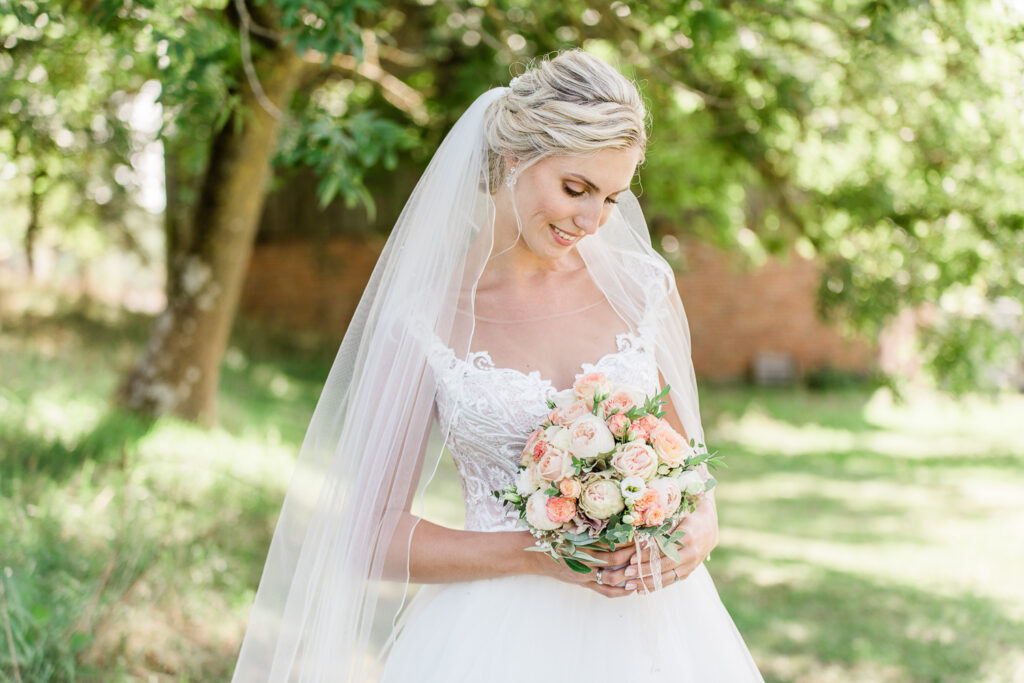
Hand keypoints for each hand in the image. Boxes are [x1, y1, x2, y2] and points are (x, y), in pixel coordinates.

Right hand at [521, 535, 638, 598]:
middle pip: (613, 559)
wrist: (532, 555)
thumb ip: (588, 525)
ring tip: (645, 565)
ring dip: (630, 572)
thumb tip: (613, 518)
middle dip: (632, 553)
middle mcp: (582, 560)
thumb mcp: (568, 526)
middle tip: (648, 545)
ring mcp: (583, 575)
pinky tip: (633, 587)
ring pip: (612, 577)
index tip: (640, 531)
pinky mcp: (583, 584)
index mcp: (579, 542)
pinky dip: (621, 591)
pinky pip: (605, 592)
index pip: (608, 541)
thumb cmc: (551, 536)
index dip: (625, 537)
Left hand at [598, 494, 718, 591]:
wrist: (708, 529)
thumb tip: (640, 539)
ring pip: (668, 577)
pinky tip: (642, 590)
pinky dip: (656, 586)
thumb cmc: (687, 519)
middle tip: (627, 572)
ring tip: (631, 585)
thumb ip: (661, 528)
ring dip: (648, 582)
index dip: (648, 555)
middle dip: (645, 570)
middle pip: (665, 565)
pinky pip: (671, 581)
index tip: (632, 558)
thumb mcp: (676, 518)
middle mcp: (691, 553)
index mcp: (687, 537)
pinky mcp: (688, 572)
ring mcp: (691, 565)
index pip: (664, 549)